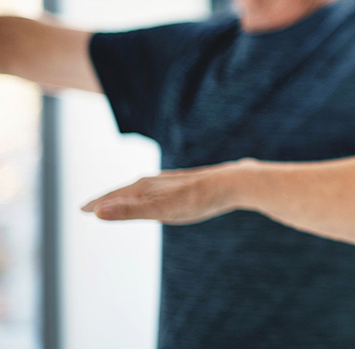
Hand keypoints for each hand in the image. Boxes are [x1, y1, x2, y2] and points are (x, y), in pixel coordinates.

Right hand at [81, 160, 248, 224]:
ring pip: (142, 190)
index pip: (114, 196)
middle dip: (108, 200)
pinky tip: (158, 198)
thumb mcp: (161, 210)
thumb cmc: (197, 199)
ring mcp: (171, 183)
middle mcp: (156, 181)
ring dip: (127, 197)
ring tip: (119, 202)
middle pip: (125, 191)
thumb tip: (97, 212)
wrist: (234, 183)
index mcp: (146, 187)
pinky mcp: (186, 185)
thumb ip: (130, 211)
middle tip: (92, 207)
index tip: (81, 209)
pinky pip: (159, 191)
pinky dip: (148, 195)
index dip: (98, 204)